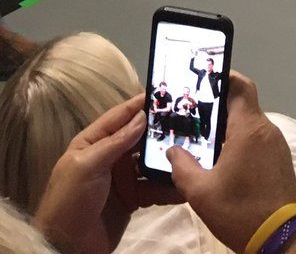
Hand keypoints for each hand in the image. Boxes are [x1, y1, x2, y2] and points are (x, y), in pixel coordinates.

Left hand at [34, 93, 177, 253]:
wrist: (66, 248)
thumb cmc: (71, 200)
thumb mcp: (87, 166)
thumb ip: (116, 141)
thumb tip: (143, 116)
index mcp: (94, 142)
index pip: (120, 116)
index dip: (142, 104)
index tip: (168, 92)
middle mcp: (111, 156)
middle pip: (141, 138)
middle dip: (162, 131)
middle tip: (191, 123)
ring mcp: (123, 178)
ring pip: (151, 162)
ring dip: (169, 159)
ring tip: (194, 153)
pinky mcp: (133, 199)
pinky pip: (155, 188)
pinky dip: (169, 187)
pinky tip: (185, 186)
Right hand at [167, 72, 295, 253]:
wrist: (279, 238)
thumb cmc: (240, 210)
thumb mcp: (201, 192)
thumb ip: (182, 166)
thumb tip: (173, 149)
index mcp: (249, 128)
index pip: (241, 86)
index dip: (225, 77)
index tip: (205, 80)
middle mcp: (267, 129)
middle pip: (244, 104)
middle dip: (220, 106)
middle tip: (195, 114)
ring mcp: (277, 144)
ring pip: (251, 123)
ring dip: (230, 126)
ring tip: (204, 137)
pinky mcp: (280, 159)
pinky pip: (258, 139)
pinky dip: (241, 140)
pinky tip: (223, 158)